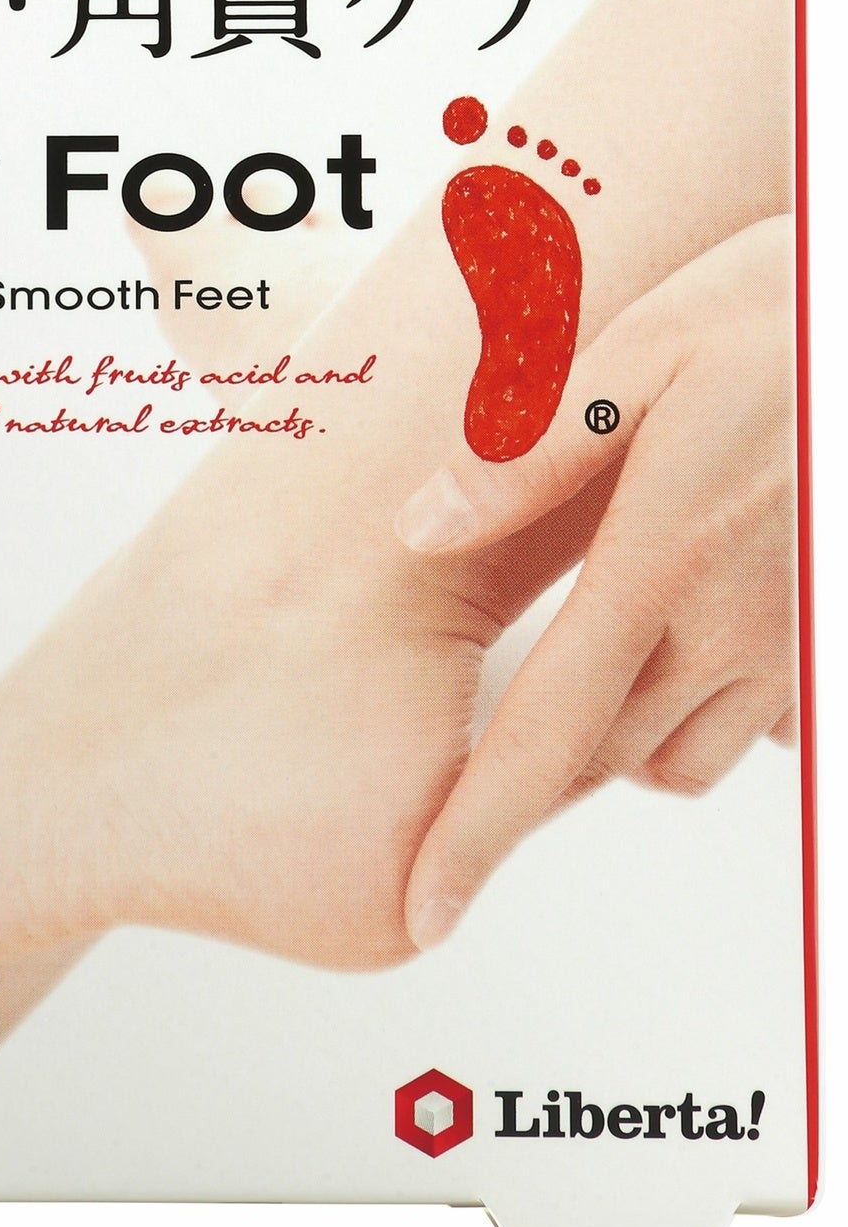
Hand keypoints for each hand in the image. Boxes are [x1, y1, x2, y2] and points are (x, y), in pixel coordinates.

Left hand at [395, 215, 797, 949]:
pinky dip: (711, 703)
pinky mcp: (831, 644)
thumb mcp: (633, 346)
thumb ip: (525, 447)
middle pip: (608, 755)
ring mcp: (796, 644)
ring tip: (594, 650)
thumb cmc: (772, 317)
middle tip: (494, 713)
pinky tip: (690, 623)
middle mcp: (734, 627)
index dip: (477, 834)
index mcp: (658, 562)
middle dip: (543, 757)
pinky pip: (759, 723)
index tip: (423, 909)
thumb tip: (420, 524)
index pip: (548, 738)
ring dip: (627, 731)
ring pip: (684, 753)